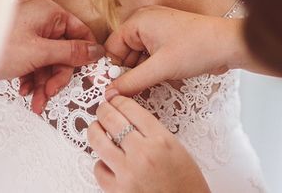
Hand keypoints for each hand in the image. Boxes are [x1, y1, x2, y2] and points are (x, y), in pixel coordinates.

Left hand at [0, 0, 104, 113]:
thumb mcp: (39, 53)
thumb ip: (70, 53)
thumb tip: (98, 51)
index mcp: (50, 12)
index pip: (80, 33)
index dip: (84, 56)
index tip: (85, 76)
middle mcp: (42, 19)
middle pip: (64, 51)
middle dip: (57, 77)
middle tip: (49, 94)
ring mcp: (30, 32)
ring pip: (49, 60)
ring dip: (44, 82)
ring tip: (35, 101)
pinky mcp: (20, 45)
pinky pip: (36, 62)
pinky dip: (33, 78)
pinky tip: (24, 90)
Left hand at [88, 96, 210, 192]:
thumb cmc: (186, 183)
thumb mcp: (176, 148)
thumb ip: (153, 132)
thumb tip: (128, 118)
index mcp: (161, 140)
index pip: (131, 109)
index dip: (118, 100)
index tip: (115, 98)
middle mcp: (143, 154)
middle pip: (111, 119)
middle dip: (103, 109)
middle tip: (103, 108)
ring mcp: (127, 173)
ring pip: (98, 141)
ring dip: (95, 130)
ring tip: (97, 128)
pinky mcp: (117, 191)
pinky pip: (99, 169)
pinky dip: (100, 162)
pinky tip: (106, 160)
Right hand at [103, 6, 247, 95]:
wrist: (228, 45)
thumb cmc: (196, 47)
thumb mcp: (160, 68)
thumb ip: (132, 81)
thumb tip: (109, 93)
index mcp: (138, 21)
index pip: (112, 47)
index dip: (110, 69)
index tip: (110, 91)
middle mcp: (145, 22)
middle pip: (124, 52)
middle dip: (125, 73)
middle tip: (126, 96)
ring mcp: (157, 31)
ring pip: (137, 57)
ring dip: (138, 74)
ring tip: (141, 91)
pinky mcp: (168, 41)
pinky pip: (150, 57)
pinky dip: (149, 70)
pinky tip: (152, 84)